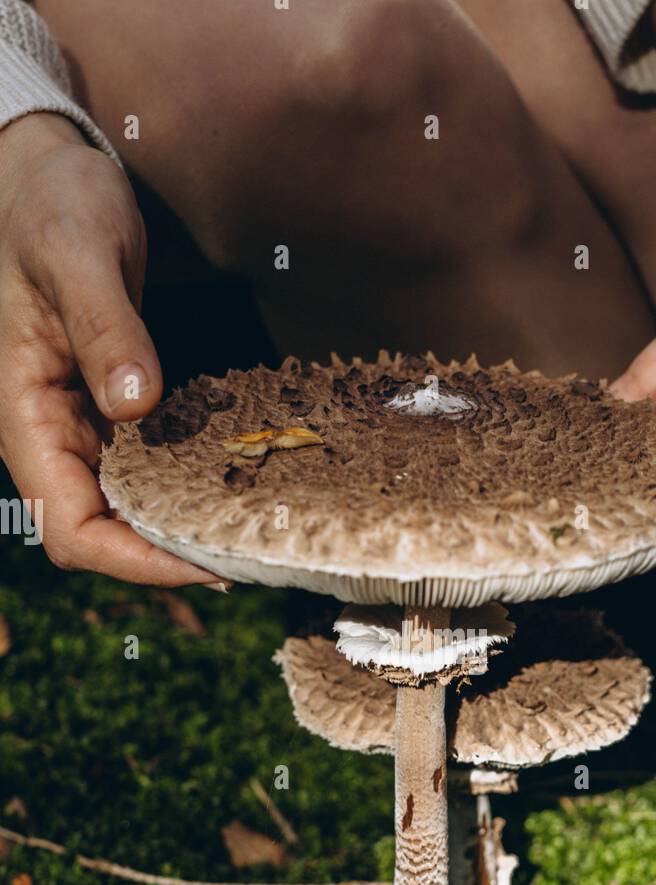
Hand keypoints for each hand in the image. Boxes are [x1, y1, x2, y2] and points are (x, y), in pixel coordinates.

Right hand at [0, 113, 216, 582]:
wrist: (43, 170)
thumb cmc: (49, 202)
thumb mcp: (78, 253)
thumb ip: (106, 329)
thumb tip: (136, 406)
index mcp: (21, 415)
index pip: (68, 530)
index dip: (133, 561)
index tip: (206, 563)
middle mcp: (46, 434)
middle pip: (102, 534)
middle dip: (170, 555)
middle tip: (254, 556)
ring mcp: (77, 424)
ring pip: (126, 508)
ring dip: (183, 525)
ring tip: (254, 531)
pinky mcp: (107, 408)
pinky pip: (144, 466)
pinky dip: (186, 483)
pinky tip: (237, 481)